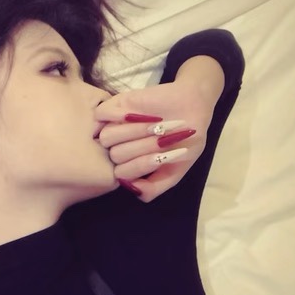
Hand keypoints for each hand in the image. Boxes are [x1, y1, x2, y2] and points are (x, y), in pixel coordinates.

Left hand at [94, 55, 224, 201]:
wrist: (194, 108)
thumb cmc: (184, 140)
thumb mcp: (176, 170)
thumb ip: (155, 187)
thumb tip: (133, 189)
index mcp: (131, 164)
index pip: (121, 173)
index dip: (140, 165)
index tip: (162, 155)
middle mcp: (120, 147)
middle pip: (115, 155)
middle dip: (142, 147)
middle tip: (162, 137)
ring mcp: (115, 126)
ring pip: (106, 136)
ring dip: (132, 131)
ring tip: (154, 125)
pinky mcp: (115, 105)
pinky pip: (100, 113)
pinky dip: (116, 115)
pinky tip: (136, 114)